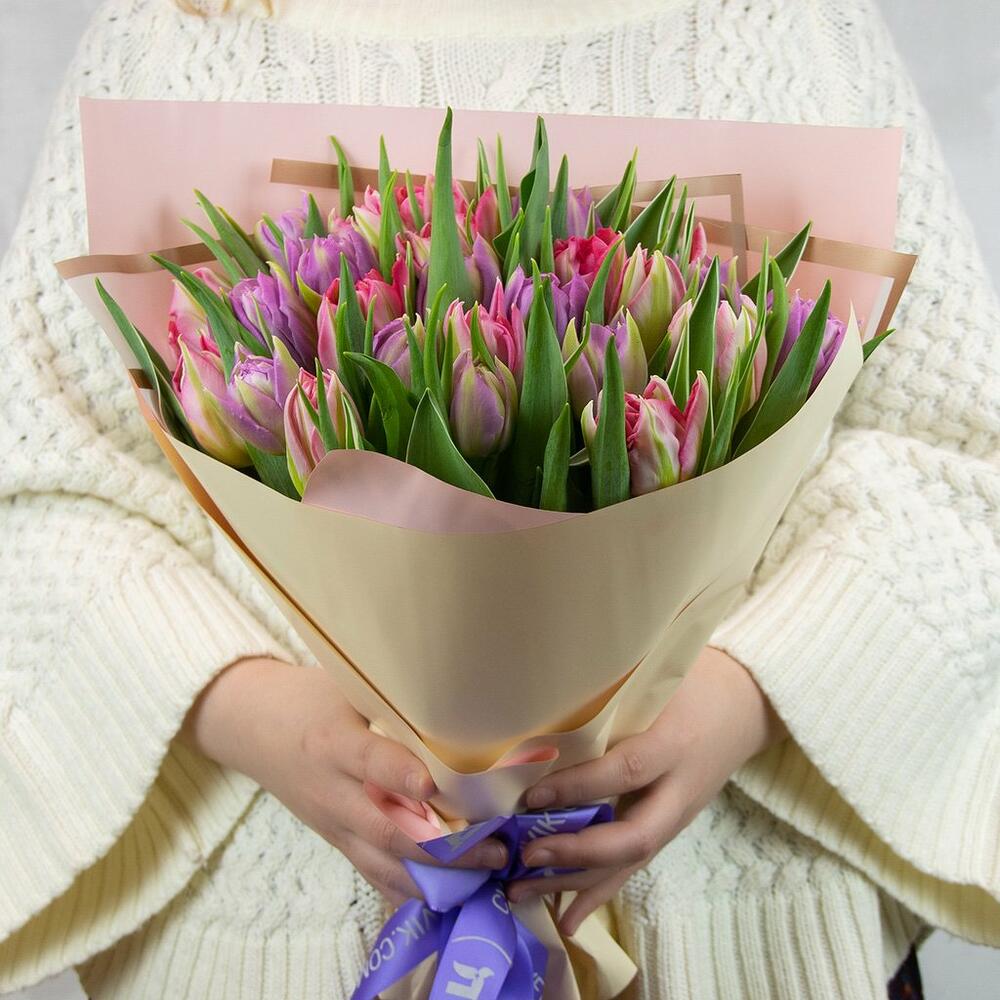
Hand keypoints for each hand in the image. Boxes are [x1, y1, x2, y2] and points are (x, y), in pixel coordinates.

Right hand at [179, 657, 506, 903]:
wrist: (254, 727)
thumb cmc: (312, 699)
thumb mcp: (346, 687)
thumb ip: (392, 701)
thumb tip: (459, 702)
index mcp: (334, 743)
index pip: (370, 762)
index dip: (401, 776)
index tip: (435, 787)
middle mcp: (334, 792)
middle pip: (388, 830)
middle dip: (446, 847)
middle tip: (497, 847)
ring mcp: (335, 825)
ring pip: (385, 864)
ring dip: (439, 877)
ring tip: (489, 872)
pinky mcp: (337, 843)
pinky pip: (376, 876)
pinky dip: (414, 890)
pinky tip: (456, 893)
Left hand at [508, 646, 784, 933]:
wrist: (746, 704)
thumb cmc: (694, 679)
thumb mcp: (659, 679)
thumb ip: (614, 695)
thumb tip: (545, 706)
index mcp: (675, 743)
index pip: (627, 771)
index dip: (580, 785)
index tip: (531, 794)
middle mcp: (680, 789)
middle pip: (635, 836)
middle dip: (578, 852)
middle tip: (526, 855)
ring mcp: (679, 815)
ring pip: (631, 861)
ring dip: (576, 882)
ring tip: (523, 893)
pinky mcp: (671, 828)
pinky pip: (635, 866)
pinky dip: (600, 892)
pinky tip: (569, 919)